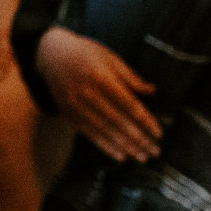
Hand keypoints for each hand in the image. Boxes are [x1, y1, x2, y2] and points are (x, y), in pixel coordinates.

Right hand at [38, 27, 162, 161]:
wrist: (51, 55)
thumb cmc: (86, 54)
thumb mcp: (110, 57)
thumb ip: (130, 77)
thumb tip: (152, 91)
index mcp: (100, 76)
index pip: (127, 103)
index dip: (144, 120)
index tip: (158, 133)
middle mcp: (87, 93)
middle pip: (117, 120)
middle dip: (138, 139)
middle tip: (155, 151)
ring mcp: (75, 105)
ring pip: (104, 130)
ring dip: (125, 146)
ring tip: (142, 156)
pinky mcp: (68, 114)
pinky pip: (89, 134)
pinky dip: (105, 146)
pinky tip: (120, 155)